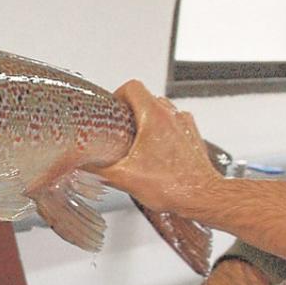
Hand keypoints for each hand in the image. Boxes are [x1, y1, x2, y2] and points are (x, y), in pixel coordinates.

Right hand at [93, 80, 222, 214]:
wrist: (203, 198)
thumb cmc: (173, 187)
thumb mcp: (123, 178)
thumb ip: (97, 169)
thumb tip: (81, 165)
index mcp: (154, 117)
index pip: (132, 87)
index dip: (116, 95)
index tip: (111, 110)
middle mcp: (172, 116)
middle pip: (145, 98)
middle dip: (128, 111)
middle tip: (118, 129)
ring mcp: (185, 125)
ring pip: (160, 111)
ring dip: (146, 122)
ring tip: (135, 142)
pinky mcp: (192, 137)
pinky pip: (173, 125)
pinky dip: (161, 133)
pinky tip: (154, 153)